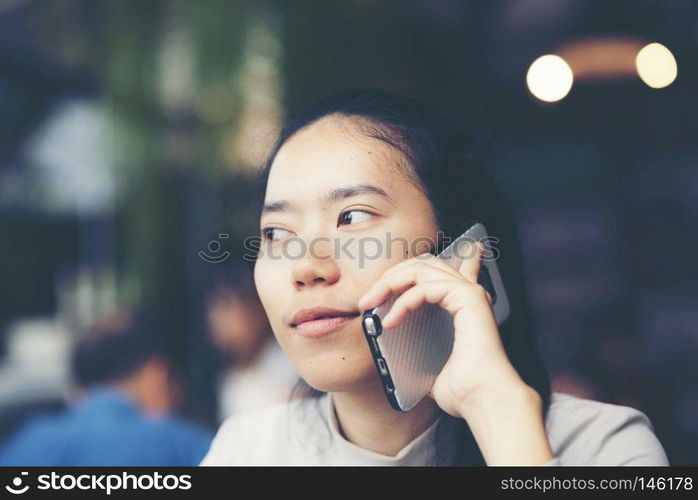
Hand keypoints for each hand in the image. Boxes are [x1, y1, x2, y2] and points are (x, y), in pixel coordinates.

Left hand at [357, 242, 527, 417]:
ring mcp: (470, 293)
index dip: (410, 268)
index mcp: (463, 305)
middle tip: (368, 298)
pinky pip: (425, 288)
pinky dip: (402, 302)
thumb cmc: (464, 389)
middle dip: (390, 276)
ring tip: (370, 304)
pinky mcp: (469, 297)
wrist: (484, 401)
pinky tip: (390, 322)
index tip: (380, 285)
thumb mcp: (429, 363)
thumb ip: (416, 349)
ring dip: (389, 283)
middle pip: (422, 264)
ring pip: (420, 268)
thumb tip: (394, 353)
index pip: (441, 269)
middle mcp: (468, 294)